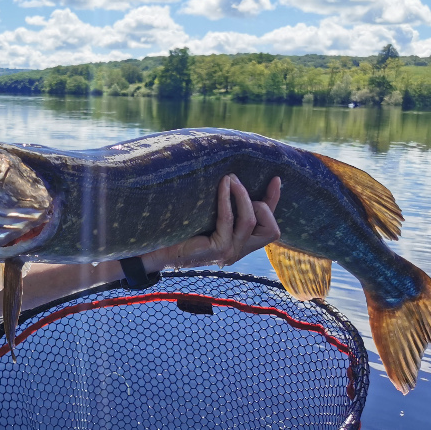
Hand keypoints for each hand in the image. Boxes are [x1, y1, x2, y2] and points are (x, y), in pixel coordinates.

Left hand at [143, 174, 280, 270]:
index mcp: (240, 244)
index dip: (274, 201)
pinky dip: (226, 199)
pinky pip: (230, 219)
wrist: (155, 249)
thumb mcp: (207, 215)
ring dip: (242, 195)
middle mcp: (239, 251)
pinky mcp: (218, 250)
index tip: (275, 178)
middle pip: (271, 230)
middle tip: (238, 184)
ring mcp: (230, 253)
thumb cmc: (177, 229)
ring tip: (230, 179)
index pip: (269, 226)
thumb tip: (232, 176)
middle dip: (262, 203)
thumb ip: (223, 205)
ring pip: (251, 221)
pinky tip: (221, 186)